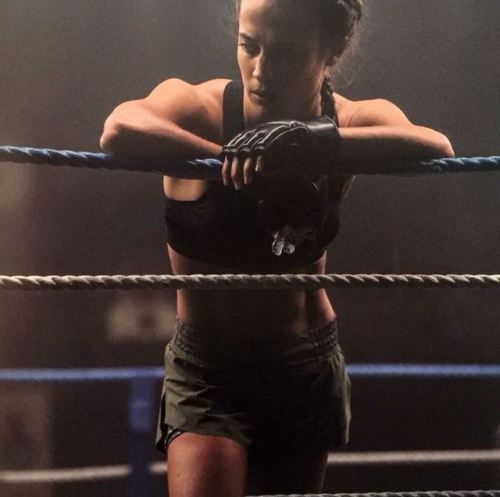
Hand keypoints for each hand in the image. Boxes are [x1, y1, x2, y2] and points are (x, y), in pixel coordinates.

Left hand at [221, 116, 339, 188]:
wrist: (316, 138)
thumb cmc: (295, 149)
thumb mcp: (274, 155)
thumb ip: (262, 161)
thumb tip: (248, 173)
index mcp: (257, 134)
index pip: (235, 147)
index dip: (228, 164)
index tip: (226, 180)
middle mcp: (261, 130)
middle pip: (239, 149)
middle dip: (234, 168)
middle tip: (234, 184)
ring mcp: (271, 131)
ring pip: (250, 149)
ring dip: (246, 167)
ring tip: (246, 181)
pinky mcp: (280, 134)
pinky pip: (267, 146)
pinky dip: (262, 159)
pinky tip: (259, 172)